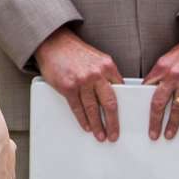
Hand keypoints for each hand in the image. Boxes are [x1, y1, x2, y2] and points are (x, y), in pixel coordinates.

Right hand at [35, 27, 122, 141]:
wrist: (54, 44)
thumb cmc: (75, 52)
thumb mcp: (97, 58)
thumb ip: (105, 74)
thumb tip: (113, 92)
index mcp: (108, 66)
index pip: (120, 90)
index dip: (123, 106)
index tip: (124, 118)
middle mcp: (96, 74)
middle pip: (109, 103)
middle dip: (113, 122)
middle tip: (114, 134)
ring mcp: (82, 81)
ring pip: (93, 109)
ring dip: (97, 125)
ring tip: (100, 135)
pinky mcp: (68, 87)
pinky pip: (77, 108)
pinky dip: (82, 119)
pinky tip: (86, 126)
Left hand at [146, 25, 178, 140]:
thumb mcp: (170, 58)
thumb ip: (162, 74)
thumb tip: (152, 91)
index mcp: (161, 67)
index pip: (147, 89)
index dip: (142, 104)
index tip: (139, 117)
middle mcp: (173, 74)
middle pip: (159, 102)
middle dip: (155, 121)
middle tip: (153, 133)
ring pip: (177, 107)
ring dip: (173, 124)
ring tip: (169, 134)